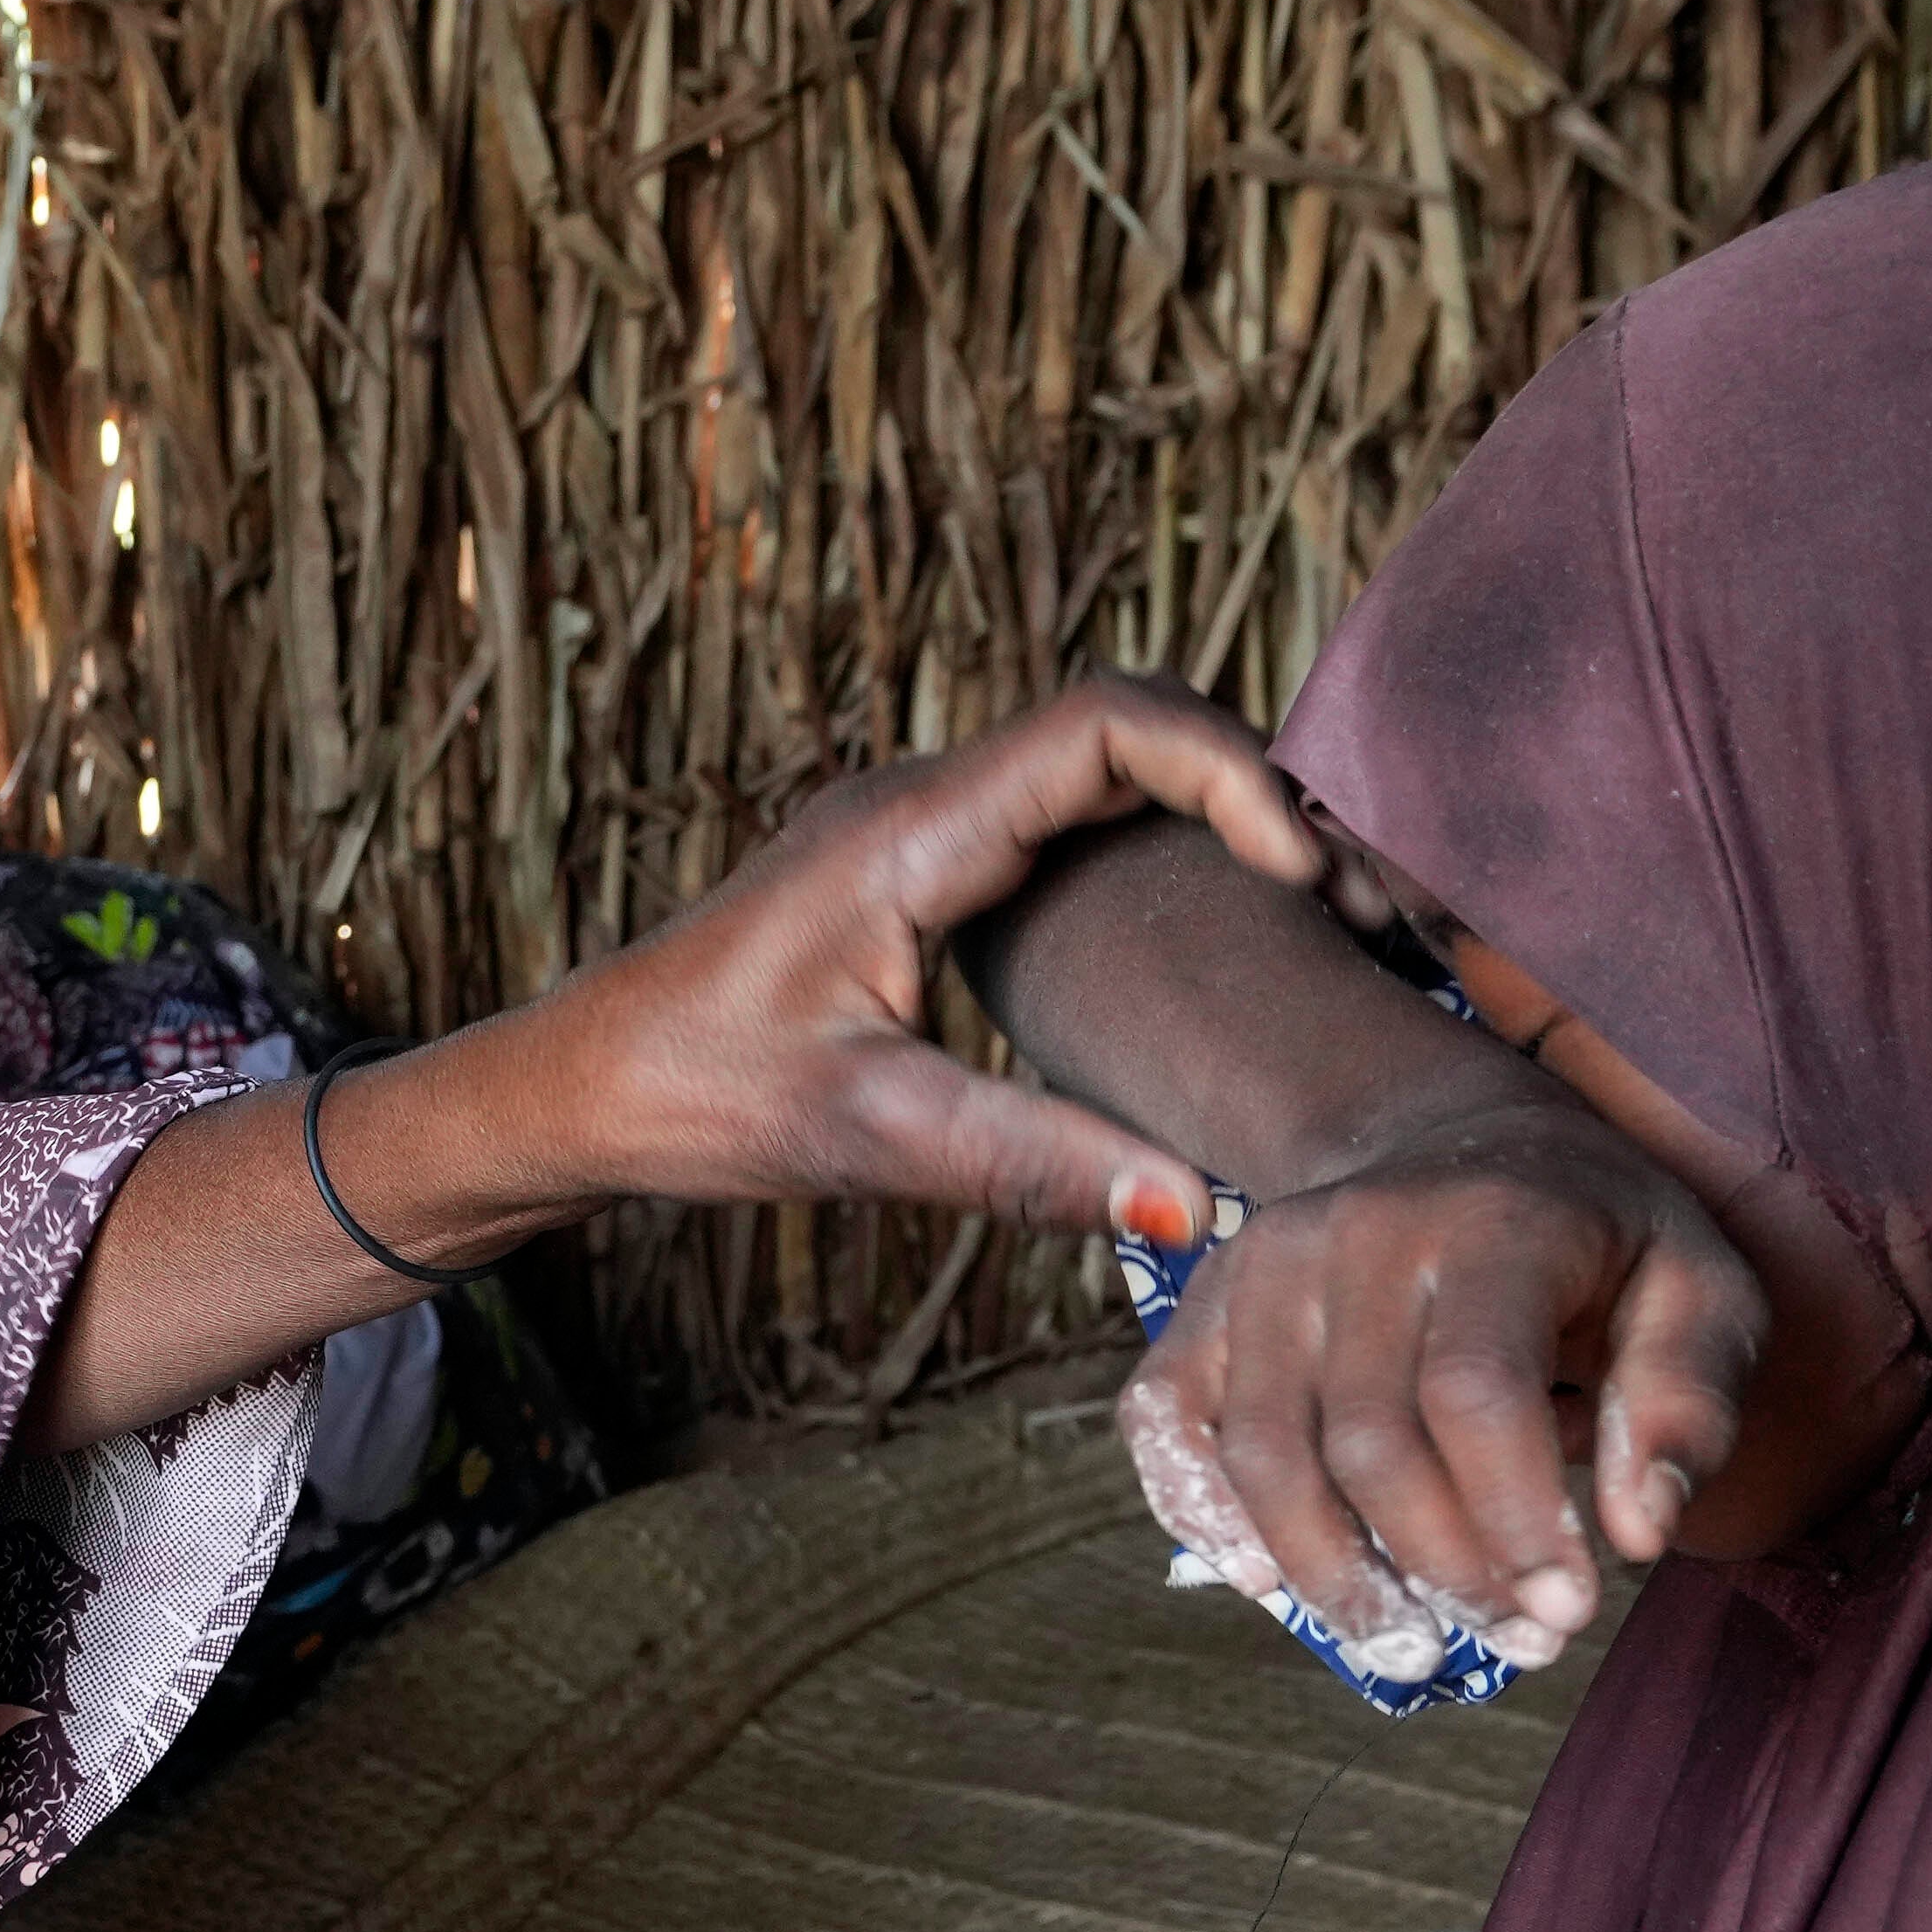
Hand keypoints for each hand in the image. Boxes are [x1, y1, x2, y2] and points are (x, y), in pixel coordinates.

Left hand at [510, 676, 1335, 1235]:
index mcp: (907, 833)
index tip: (1303, 877)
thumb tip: (1194, 1205)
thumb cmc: (691, 1100)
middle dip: (1258, 795)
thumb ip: (1032, 1167)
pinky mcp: (926, 866)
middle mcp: (921, 800)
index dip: (1229, 774)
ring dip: (1218, 821)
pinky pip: (1070, 818)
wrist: (579, 1090)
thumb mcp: (869, 1140)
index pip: (1106, 726)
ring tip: (1320, 922)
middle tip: (1353, 912)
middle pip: (1133, 729)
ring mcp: (925, 826)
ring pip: (1108, 770)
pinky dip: (1163, 852)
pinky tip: (1219, 940)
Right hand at [1120, 1095, 1774, 1670]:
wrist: (1462, 1144)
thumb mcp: (1698, 1289)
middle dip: (1439, 1570)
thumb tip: (1638, 1532)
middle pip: (1367, 1442)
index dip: (1514, 1522)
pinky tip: (1268, 1582)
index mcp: (1490, 1221)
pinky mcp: (1203, 1304)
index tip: (1568, 1612)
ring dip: (1329, 1577)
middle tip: (1511, 1643)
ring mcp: (1259, 1266)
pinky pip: (1165, 1423)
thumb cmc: (1598, 1242)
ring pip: (1261, 1455)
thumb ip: (1685, 1401)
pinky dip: (1201, 1515)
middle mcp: (1352, 1231)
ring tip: (1407, 1647)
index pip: (1475, 1393)